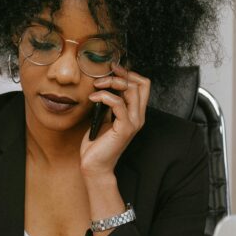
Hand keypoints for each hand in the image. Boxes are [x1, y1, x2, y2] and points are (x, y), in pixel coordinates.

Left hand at [80, 63, 150, 178]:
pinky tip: (93, 98)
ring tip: (96, 86)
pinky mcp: (124, 128)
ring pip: (131, 90)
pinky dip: (104, 96)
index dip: (129, 73)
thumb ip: (108, 104)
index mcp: (135, 113)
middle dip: (120, 75)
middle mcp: (138, 116)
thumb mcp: (103, 118)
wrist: (94, 166)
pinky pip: (118, 104)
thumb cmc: (97, 144)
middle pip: (141, 84)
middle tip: (102, 77)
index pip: (143, 84)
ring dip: (111, 83)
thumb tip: (104, 86)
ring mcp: (133, 122)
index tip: (111, 70)